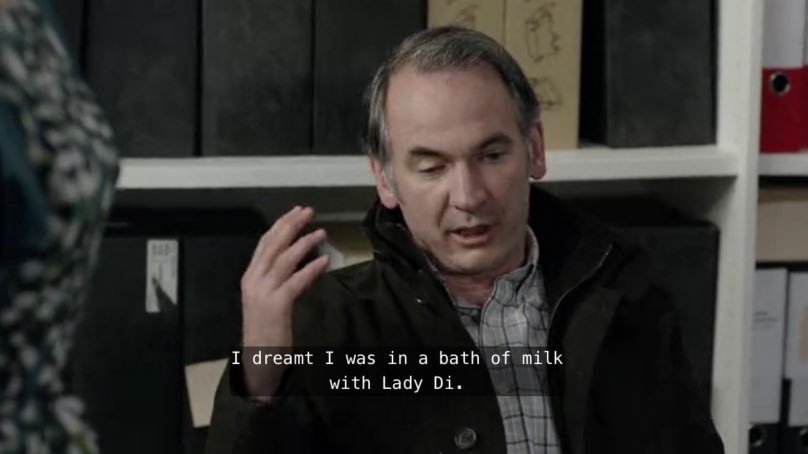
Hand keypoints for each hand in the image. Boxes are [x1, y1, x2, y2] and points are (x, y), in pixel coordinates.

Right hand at [240, 206, 328, 400]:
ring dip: (303, 243)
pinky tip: (324, 262)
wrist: (257, 358)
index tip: (296, 212)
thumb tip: (294, 256)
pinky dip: (310, 270)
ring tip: (320, 232)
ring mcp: (263, 293)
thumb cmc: (265, 328)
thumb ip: (276, 277)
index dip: (280, 225)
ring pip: (283, 260)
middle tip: (308, 211)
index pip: (264, 243)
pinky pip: (295, 282)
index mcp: (250, 276)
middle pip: (273, 245)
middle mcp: (253, 280)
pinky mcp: (276, 306)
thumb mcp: (266, 296)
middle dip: (291, 226)